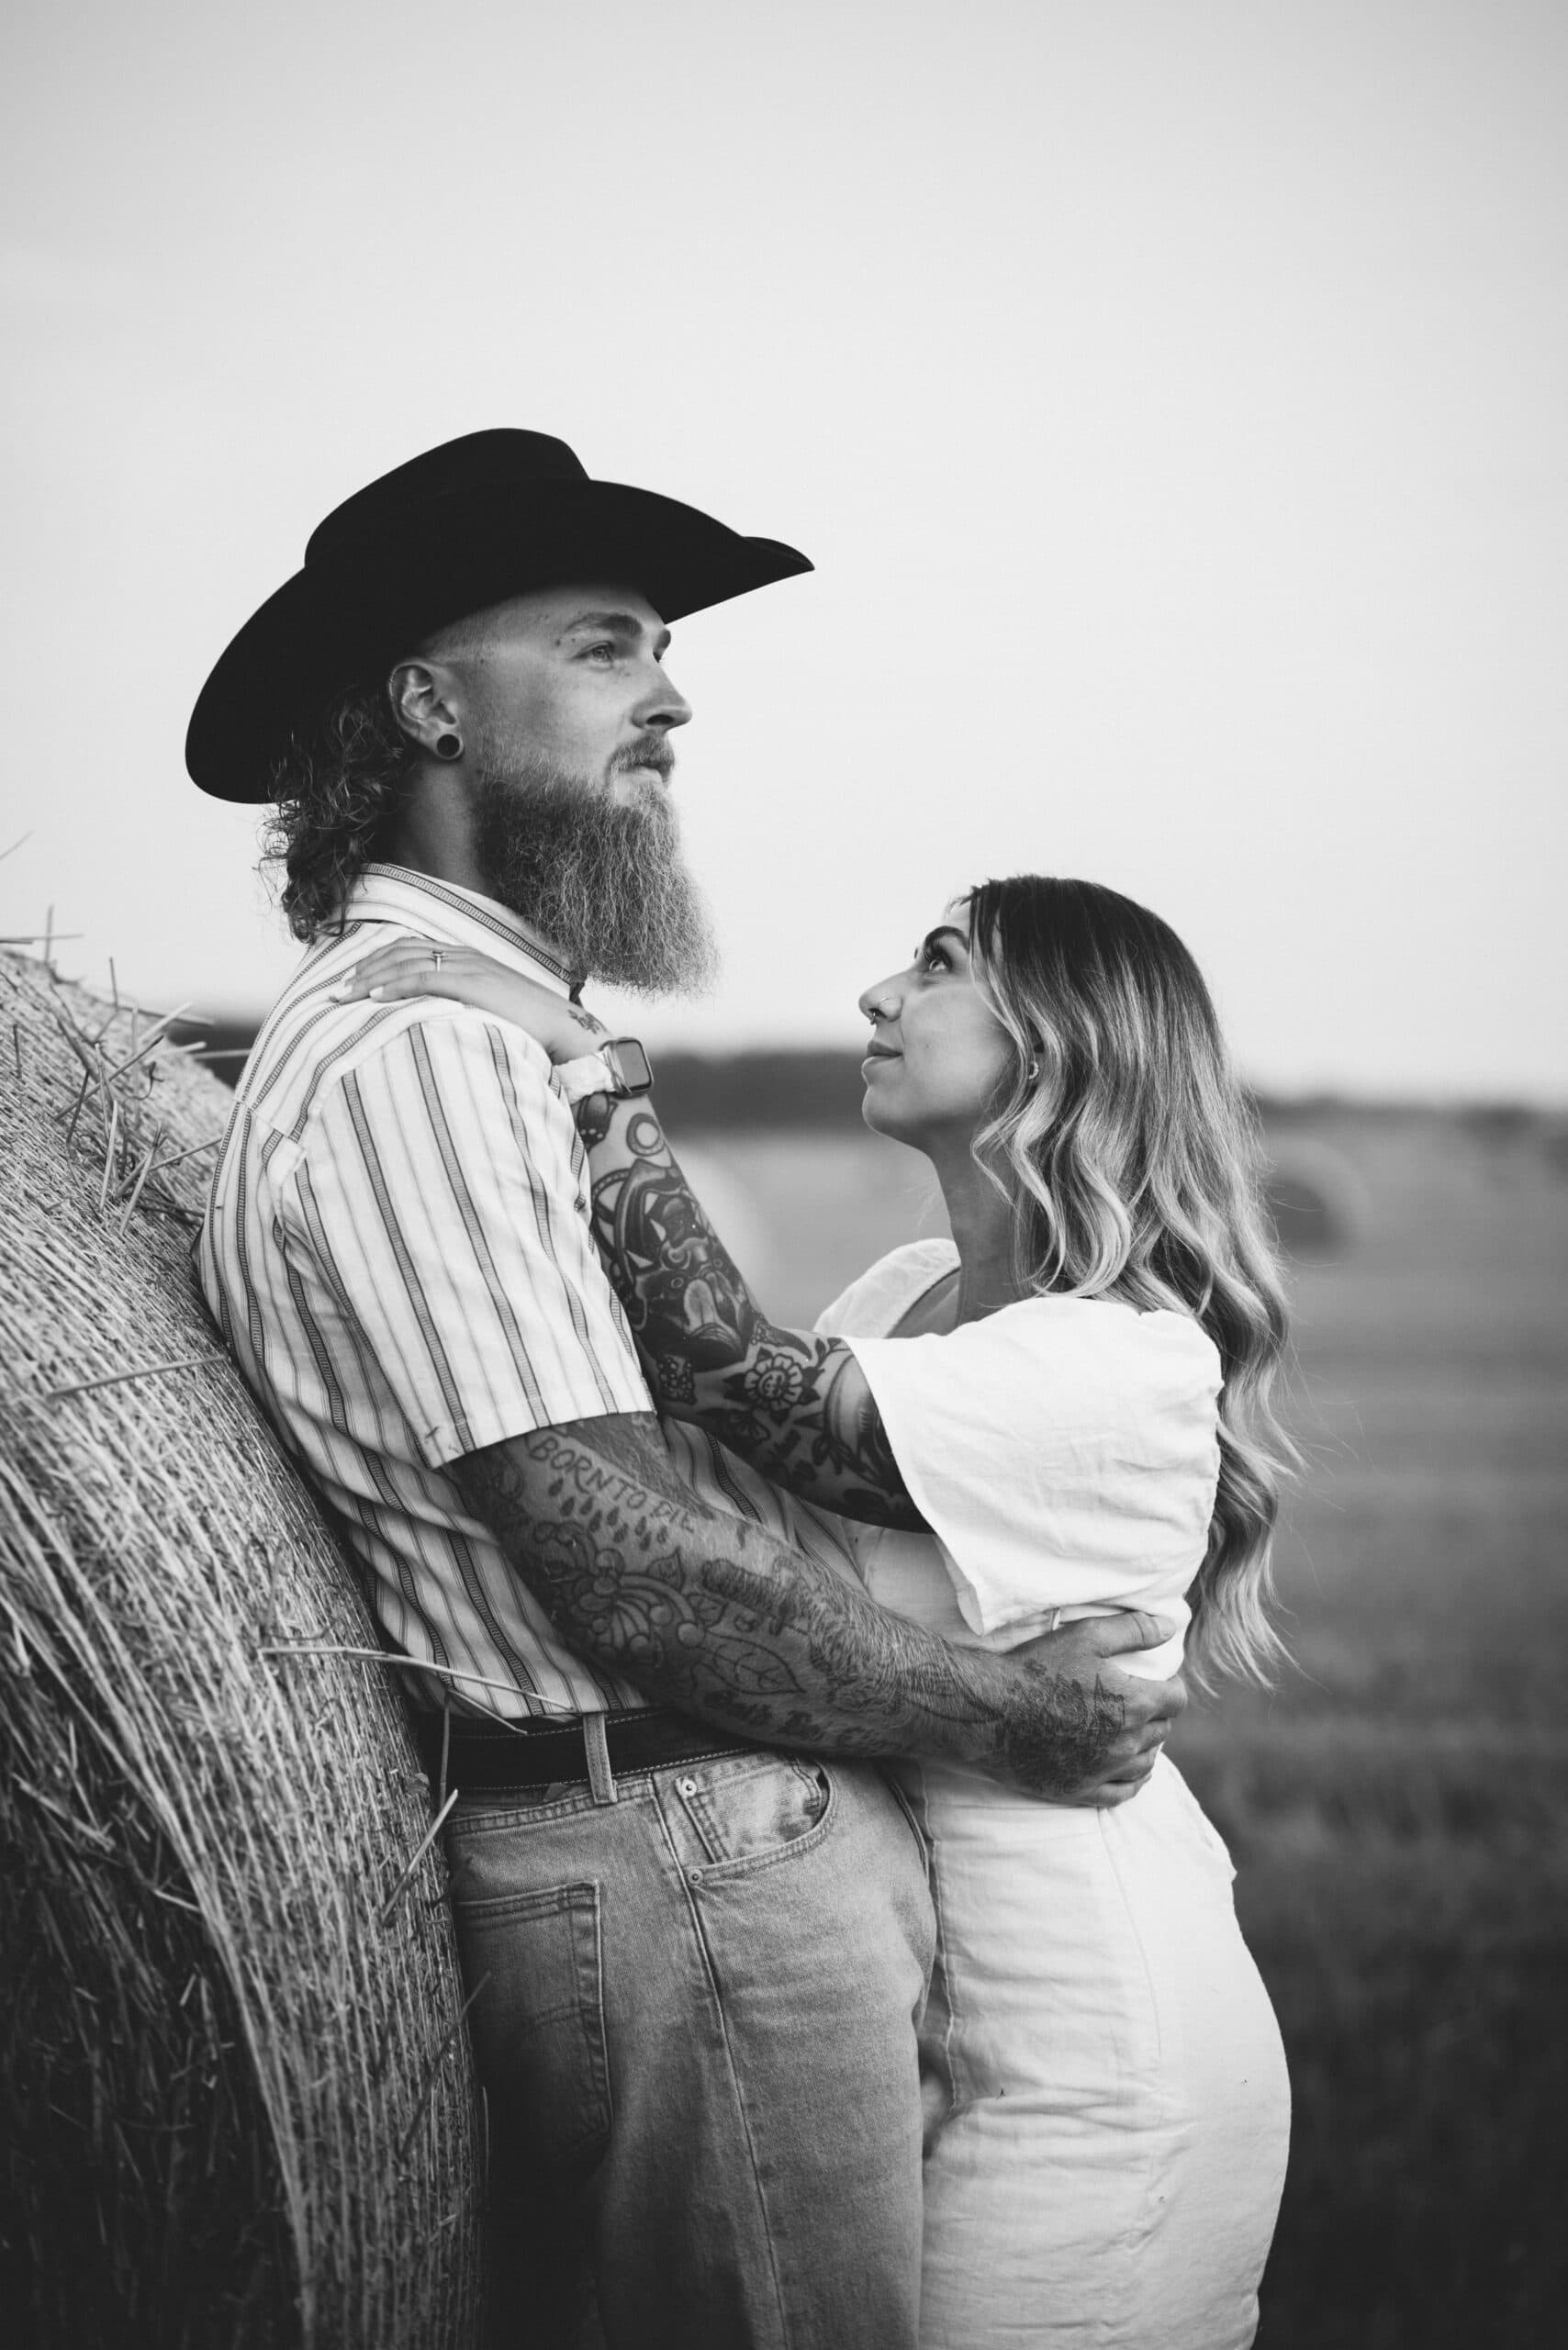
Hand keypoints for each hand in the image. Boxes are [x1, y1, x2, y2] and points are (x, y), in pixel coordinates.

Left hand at [331, 941, 606, 1064]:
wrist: (563, 1030)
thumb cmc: (529, 1028)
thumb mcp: (488, 1011)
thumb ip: (461, 1008)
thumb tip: (433, 1023)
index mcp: (467, 958)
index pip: (411, 951)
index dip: (377, 962)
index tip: (352, 981)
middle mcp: (464, 955)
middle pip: (401, 953)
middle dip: (364, 969)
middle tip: (336, 991)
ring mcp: (468, 967)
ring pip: (405, 963)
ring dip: (370, 978)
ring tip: (344, 994)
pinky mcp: (471, 983)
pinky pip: (423, 979)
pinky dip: (394, 985)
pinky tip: (374, 996)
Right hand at [987, 1611, 1186, 1805]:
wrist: (989, 1712)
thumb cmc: (1037, 1668)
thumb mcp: (1086, 1636)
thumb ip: (1134, 1630)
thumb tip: (1169, 1628)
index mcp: (1135, 1704)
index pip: (1176, 1700)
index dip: (1171, 1687)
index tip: (1160, 1681)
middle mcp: (1126, 1743)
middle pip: (1162, 1730)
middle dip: (1156, 1714)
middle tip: (1139, 1701)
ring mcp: (1104, 1770)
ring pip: (1146, 1763)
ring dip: (1146, 1746)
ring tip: (1134, 1732)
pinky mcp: (1080, 1790)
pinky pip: (1122, 1793)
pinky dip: (1132, 1781)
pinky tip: (1128, 1771)